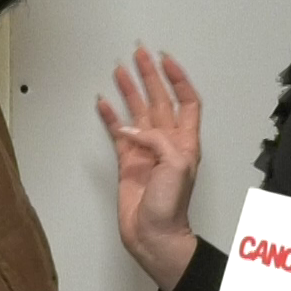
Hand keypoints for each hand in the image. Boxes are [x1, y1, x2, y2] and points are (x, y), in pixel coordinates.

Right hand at [97, 45, 201, 290]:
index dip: (177, 79)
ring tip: (120, 71)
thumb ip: (156, 141)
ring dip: (130, 91)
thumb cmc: (172, 207)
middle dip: (150, 76)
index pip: (186, 101)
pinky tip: (104, 103)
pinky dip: (111, 117)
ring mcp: (147, 152)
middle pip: (159, 100)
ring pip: (137, 113)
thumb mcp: (175, 167)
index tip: (165, 60)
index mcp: (185, 142)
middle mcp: (167, 143)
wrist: (155, 235)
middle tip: (139, 55)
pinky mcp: (129, 162)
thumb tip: (132, 129)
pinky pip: (119, 133)